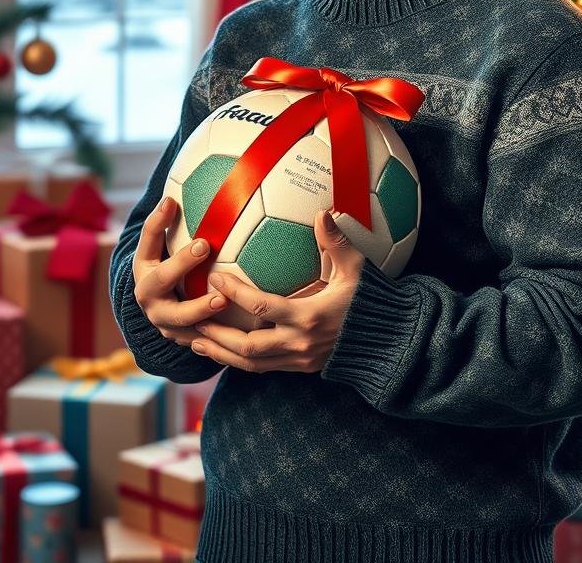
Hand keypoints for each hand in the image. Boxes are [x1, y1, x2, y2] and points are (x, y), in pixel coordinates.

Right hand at [131, 195, 230, 346]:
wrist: (160, 312)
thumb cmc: (166, 268)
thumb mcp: (160, 248)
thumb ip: (164, 223)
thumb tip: (174, 193)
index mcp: (143, 268)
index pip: (147, 241)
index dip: (158, 223)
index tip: (173, 203)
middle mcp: (149, 296)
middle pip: (160, 280)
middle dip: (181, 263)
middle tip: (204, 246)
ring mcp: (164, 321)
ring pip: (179, 319)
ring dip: (200, 309)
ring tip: (222, 299)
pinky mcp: (181, 338)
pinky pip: (199, 339)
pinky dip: (216, 336)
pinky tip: (237, 329)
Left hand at [190, 209, 364, 372]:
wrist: (388, 341)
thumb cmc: (371, 300)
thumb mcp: (355, 269)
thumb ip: (336, 243)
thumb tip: (322, 212)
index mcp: (309, 317)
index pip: (262, 307)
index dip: (235, 293)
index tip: (215, 278)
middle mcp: (299, 343)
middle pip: (247, 347)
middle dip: (217, 335)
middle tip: (194, 319)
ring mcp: (299, 360)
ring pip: (251, 364)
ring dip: (222, 355)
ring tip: (196, 343)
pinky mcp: (301, 368)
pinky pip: (263, 369)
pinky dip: (240, 362)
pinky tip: (223, 353)